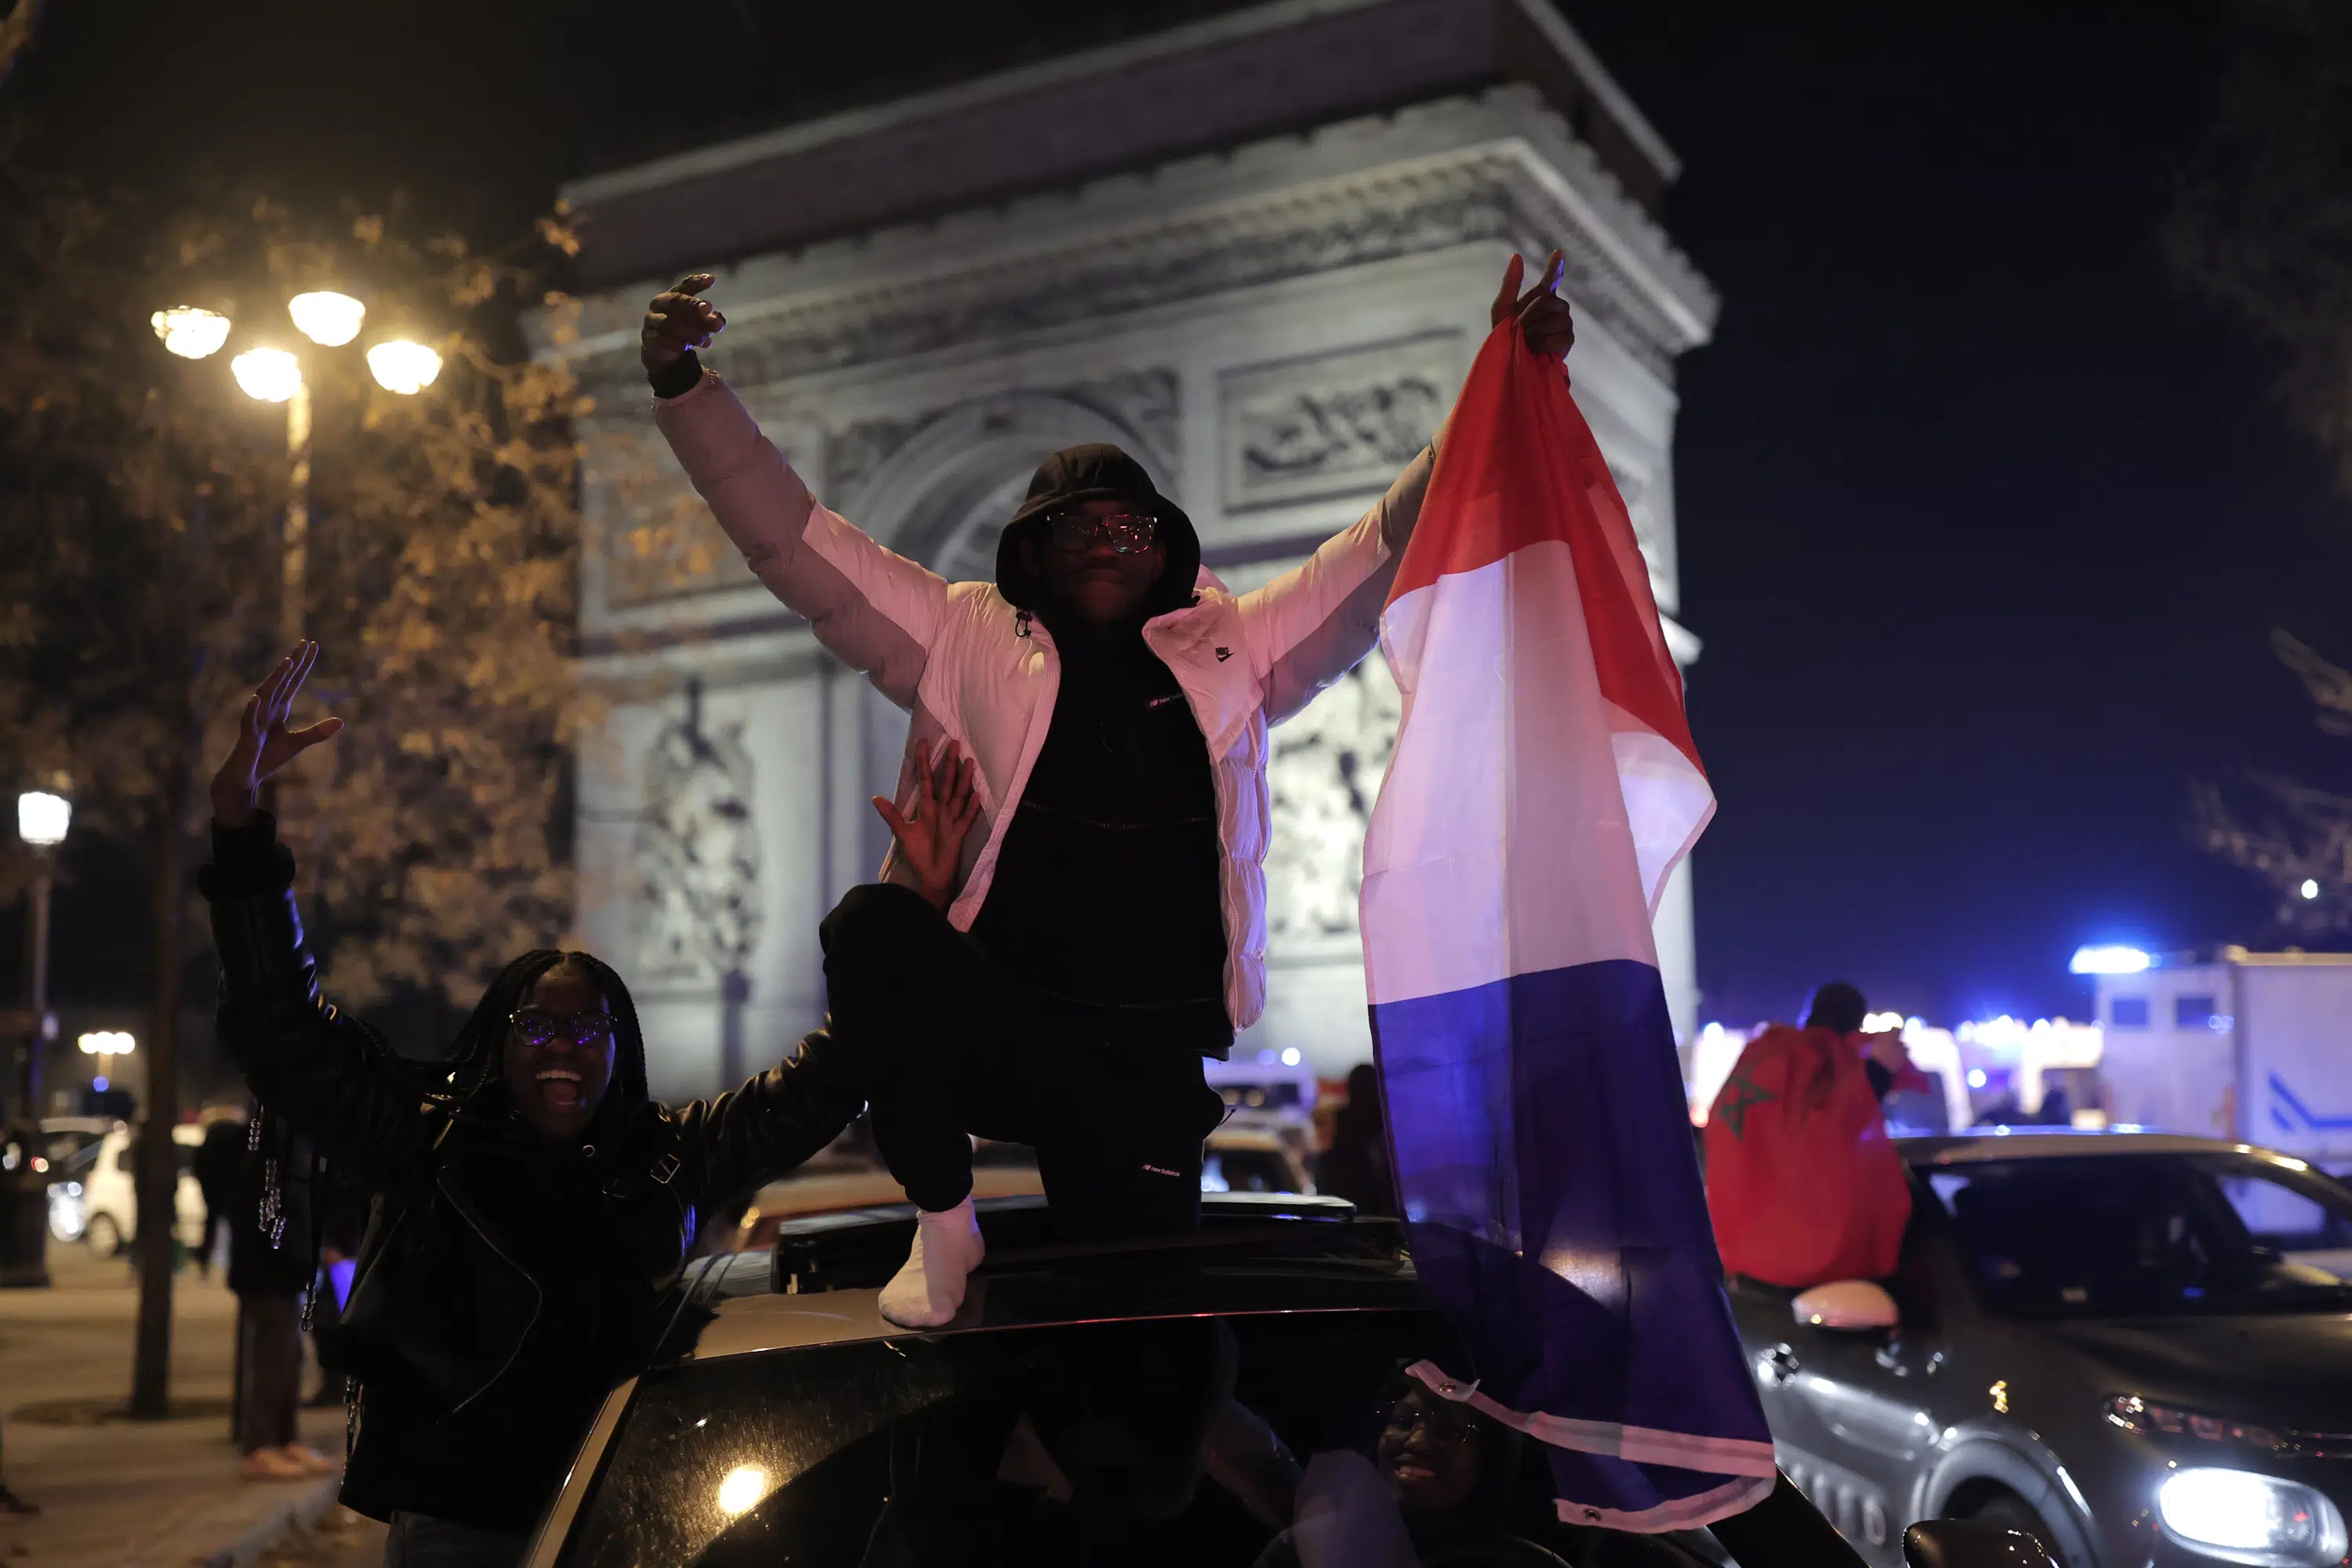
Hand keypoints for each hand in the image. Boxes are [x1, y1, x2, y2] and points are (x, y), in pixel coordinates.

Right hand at [209, 642, 344, 827]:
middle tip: (305, 644)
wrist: (245, 776)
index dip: (302, 665)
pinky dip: (252, 709)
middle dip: (293, 663)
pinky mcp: (247, 737)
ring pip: (266, 695)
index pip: (293, 682)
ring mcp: (256, 721)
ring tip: (288, 661)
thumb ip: (317, 732)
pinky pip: (248, 721)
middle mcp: (267, 709)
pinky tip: (256, 698)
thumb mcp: (297, 743)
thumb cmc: (268, 757)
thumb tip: (341, 721)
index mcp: (279, 709)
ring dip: (276, 678)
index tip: (312, 645)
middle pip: (282, 682)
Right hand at [640, 273, 724, 375]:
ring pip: (669, 322)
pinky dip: (674, 343)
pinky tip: (685, 347)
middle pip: (675, 300)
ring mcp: (652, 320)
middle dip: (692, 304)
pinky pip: (660, 339)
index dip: (697, 282)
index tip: (711, 279)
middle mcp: (660, 304)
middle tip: (708, 308)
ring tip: (705, 341)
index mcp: (674, 295)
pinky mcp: (649, 337)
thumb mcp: (701, 324)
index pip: (686, 285)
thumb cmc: (684, 328)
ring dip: (689, 331)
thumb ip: (711, 322)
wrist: (662, 349)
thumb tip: (718, 322)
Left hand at [872, 741, 980, 910]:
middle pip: (946, 783)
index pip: (925, 781)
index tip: (923, 743)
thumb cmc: (917, 855)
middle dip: (950, 764)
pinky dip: (971, 808)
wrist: (930, 878)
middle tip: (955, 743)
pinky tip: (977, 795)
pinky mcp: (959, 834)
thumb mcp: (902, 834)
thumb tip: (875, 798)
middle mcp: (940, 811)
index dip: (924, 763)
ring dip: (964, 780)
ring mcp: (951, 821)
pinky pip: (966, 819)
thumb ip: (892, 815)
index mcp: (926, 809)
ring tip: (969, 762)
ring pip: (959, 796)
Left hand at [1491, 250, 1575, 365]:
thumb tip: (1517, 256)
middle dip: (1531, 315)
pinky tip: (1536, 350)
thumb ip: (1510, 283)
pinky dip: (1544, 344)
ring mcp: (1564, 324)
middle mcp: (1555, 309)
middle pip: (1550, 301)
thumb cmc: (1504, 337)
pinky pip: (1561, 337)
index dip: (1555, 267)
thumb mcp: (1502, 309)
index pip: (1551, 280)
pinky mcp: (1567, 341)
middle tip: (1520, 329)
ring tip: (1526, 341)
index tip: (1557, 252)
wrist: (1508, 364)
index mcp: (1539, 299)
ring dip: (1536, 332)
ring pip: (1558, 319)